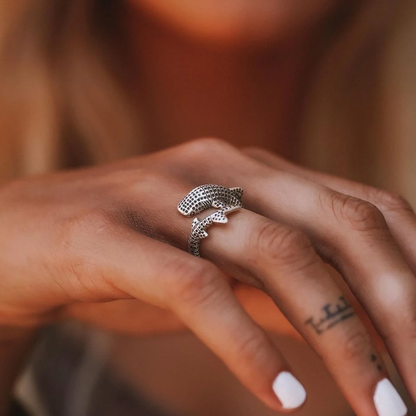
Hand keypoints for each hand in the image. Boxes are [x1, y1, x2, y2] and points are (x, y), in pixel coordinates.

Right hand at [0, 138, 413, 413]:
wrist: (22, 235)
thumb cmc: (127, 252)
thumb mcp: (218, 263)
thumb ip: (279, 284)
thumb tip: (354, 326)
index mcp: (252, 168)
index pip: (363, 208)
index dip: (414, 271)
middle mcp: (219, 167)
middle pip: (339, 227)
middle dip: (400, 307)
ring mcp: (162, 192)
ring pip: (278, 254)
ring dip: (341, 340)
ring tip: (382, 409)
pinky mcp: (108, 231)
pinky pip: (193, 286)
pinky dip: (246, 344)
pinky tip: (282, 400)